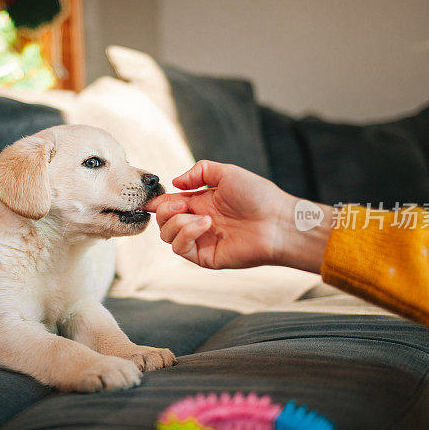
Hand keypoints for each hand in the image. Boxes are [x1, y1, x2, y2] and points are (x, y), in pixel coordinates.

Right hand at [142, 161, 332, 271]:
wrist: (278, 221)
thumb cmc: (259, 196)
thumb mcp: (227, 173)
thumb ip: (199, 172)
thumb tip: (175, 183)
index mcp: (202, 203)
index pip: (170, 204)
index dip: (158, 202)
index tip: (150, 200)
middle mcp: (199, 222)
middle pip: (164, 221)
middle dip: (166, 210)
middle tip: (182, 204)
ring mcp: (201, 241)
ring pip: (167, 236)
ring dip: (177, 223)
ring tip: (202, 218)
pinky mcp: (205, 257)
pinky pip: (180, 248)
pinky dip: (186, 234)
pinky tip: (204, 225)